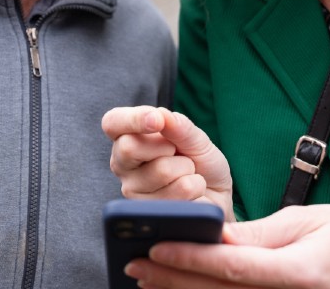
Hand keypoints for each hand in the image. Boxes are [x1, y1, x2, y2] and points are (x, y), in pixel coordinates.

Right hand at [101, 106, 233, 219]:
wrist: (216, 196)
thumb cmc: (201, 163)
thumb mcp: (196, 138)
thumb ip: (178, 126)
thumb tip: (160, 115)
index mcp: (128, 138)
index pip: (113, 122)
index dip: (132, 119)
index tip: (157, 119)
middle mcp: (123, 165)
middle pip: (128, 147)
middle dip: (167, 146)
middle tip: (178, 152)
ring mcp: (133, 191)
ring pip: (161, 170)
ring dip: (187, 168)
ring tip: (188, 174)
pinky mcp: (149, 213)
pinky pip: (179, 190)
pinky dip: (195, 185)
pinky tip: (192, 192)